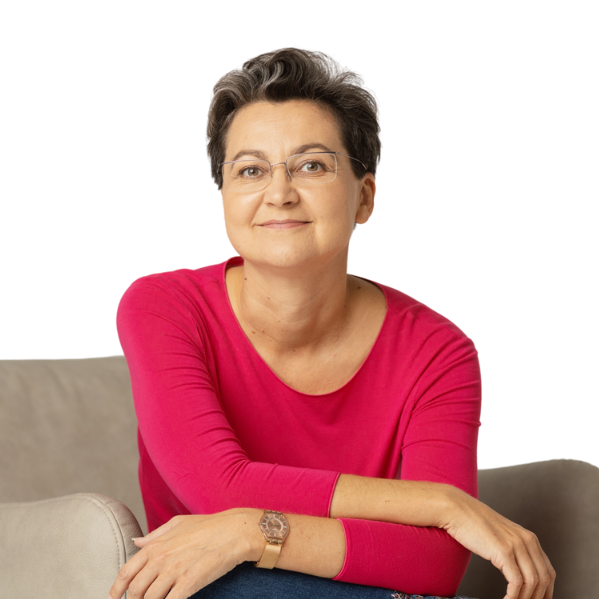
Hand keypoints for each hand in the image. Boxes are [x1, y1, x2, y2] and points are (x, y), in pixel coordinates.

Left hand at [107, 509, 255, 598]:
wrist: (234, 531)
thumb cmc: (208, 526)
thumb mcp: (178, 523)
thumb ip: (155, 535)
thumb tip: (136, 542)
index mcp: (156, 545)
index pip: (127, 572)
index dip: (117, 590)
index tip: (115, 598)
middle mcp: (161, 559)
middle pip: (135, 591)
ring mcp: (174, 572)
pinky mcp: (188, 583)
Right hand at [441, 487, 555, 598]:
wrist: (458, 509)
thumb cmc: (474, 523)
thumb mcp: (502, 535)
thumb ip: (514, 549)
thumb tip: (519, 572)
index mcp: (529, 538)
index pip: (549, 572)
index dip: (546, 592)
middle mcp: (527, 541)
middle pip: (544, 580)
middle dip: (537, 598)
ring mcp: (516, 545)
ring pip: (532, 583)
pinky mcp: (503, 551)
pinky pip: (516, 582)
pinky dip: (513, 597)